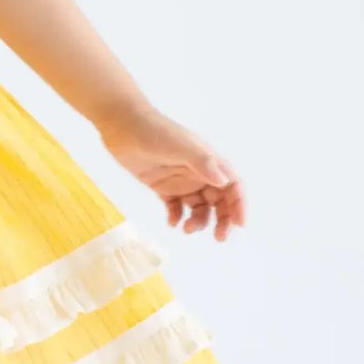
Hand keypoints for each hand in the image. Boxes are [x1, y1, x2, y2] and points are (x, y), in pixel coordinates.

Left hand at [96, 107, 245, 241]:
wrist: (122, 126)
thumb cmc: (155, 131)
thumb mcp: (180, 145)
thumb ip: (203, 162)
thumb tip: (225, 181)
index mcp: (208, 161)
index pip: (232, 185)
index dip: (240, 204)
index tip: (240, 224)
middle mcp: (198, 173)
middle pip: (219, 201)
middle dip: (223, 220)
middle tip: (219, 237)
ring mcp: (180, 180)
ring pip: (199, 208)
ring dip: (198, 221)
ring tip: (186, 229)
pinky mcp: (162, 186)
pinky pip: (175, 207)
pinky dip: (176, 217)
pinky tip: (172, 222)